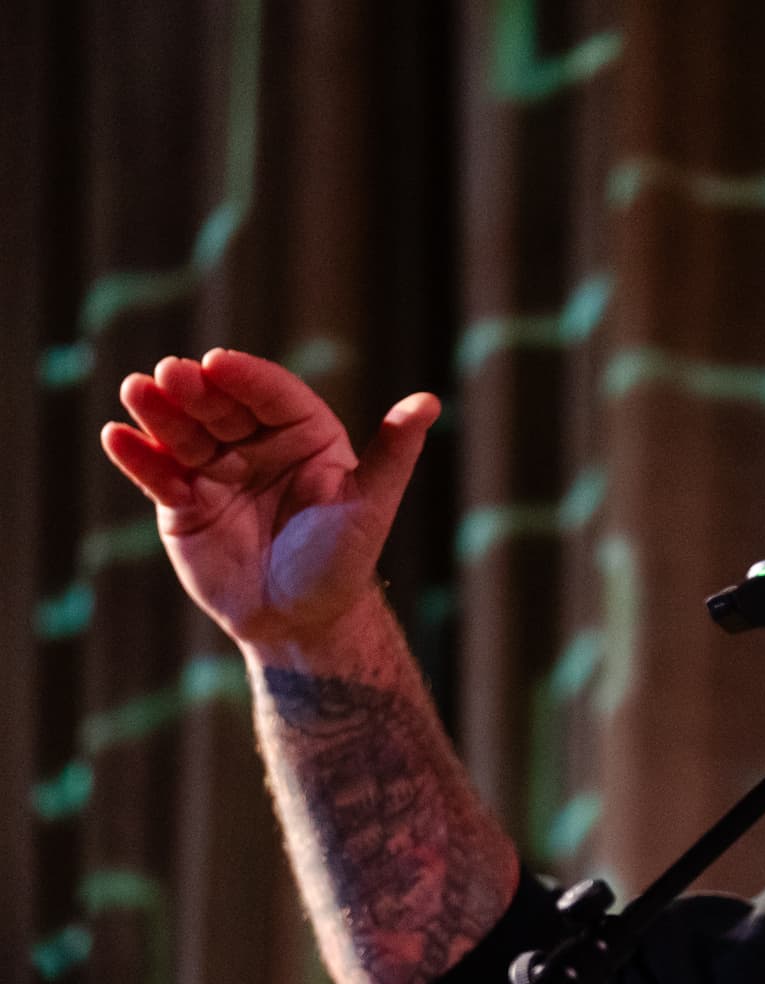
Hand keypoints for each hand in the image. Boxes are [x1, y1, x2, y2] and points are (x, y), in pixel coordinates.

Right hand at [102, 349, 438, 649]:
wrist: (300, 621)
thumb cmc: (344, 560)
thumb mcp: (370, 504)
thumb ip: (394, 451)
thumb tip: (430, 400)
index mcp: (305, 433)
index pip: (272, 394)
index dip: (244, 377)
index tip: (217, 362)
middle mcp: (257, 444)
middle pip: (221, 407)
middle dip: (195, 390)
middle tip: (169, 373)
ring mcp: (217, 470)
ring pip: (184, 434)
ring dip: (158, 412)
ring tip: (136, 390)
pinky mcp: (183, 502)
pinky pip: (158, 474)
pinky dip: (137, 456)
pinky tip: (115, 436)